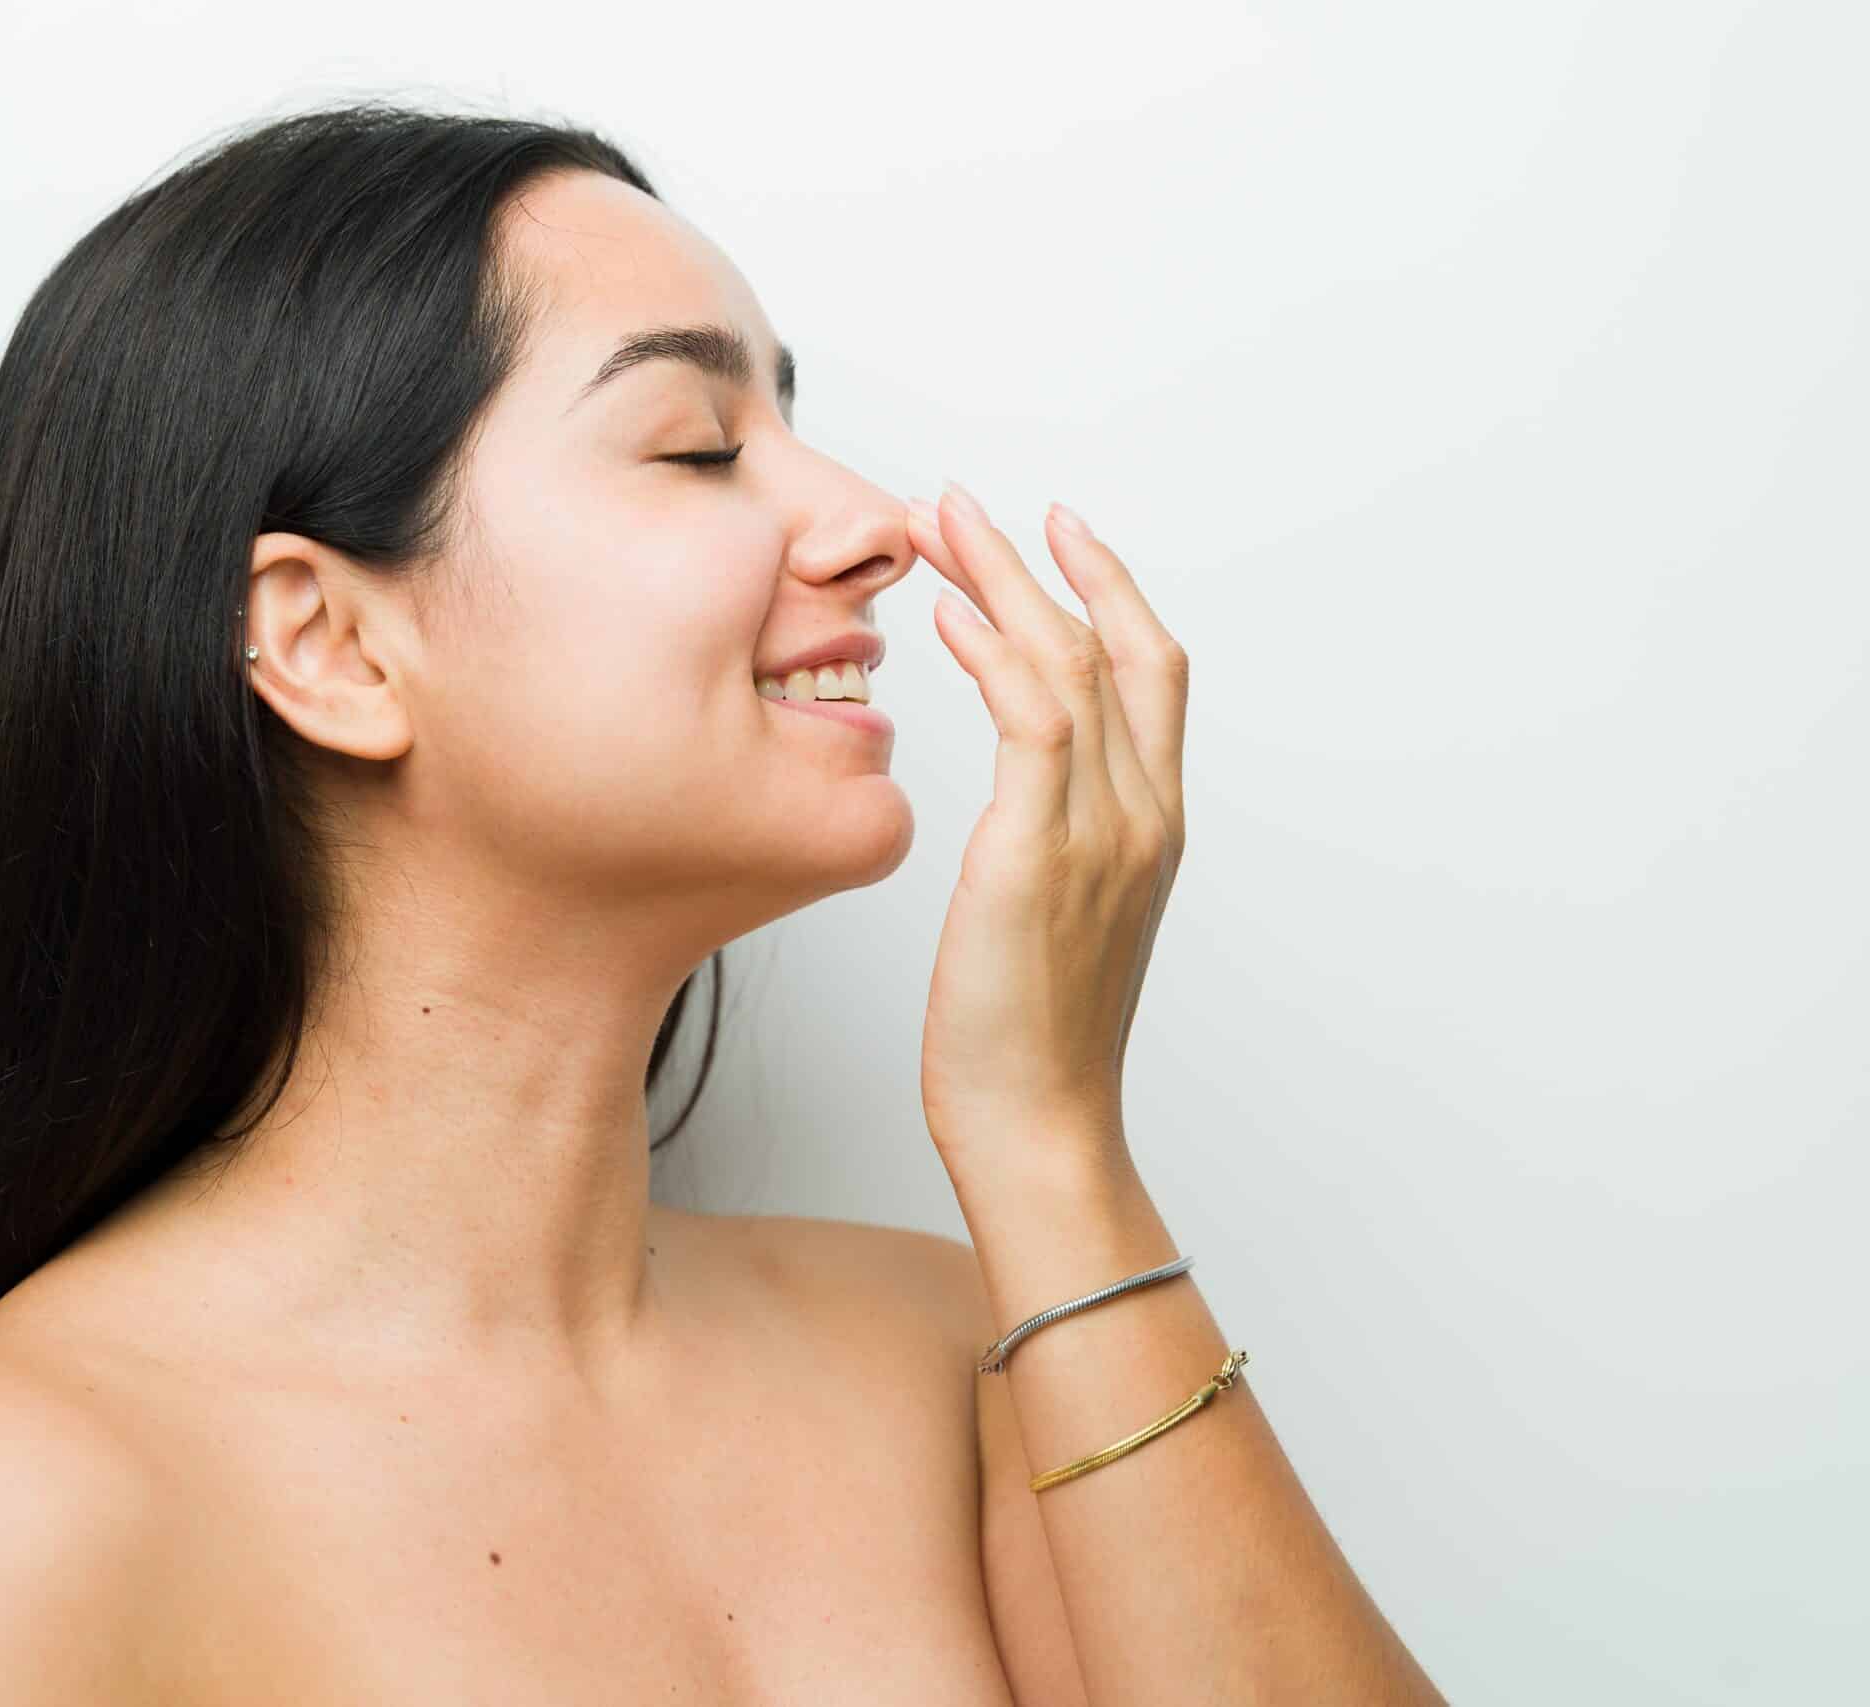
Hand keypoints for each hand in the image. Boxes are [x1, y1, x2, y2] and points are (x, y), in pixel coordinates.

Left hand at [908, 485, 1188, 1170]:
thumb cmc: (1027, 1036)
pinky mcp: (1040, 857)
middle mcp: (1145, 815)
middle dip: (1042, 560)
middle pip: (1115, 644)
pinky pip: (1031, 723)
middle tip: (966, 501)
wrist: (1039, 1125)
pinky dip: (993, 655)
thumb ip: (1055, 847)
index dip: (1109, 587)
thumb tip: (1020, 815)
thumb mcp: (1056, 921)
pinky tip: (945, 620)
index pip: (1152, 671)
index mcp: (1155, 825)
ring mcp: (1103, 833)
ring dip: (999, 583)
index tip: (1055, 529)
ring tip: (933, 529)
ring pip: (1069, 664)